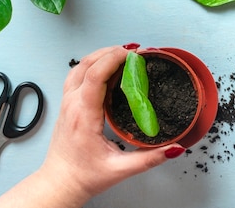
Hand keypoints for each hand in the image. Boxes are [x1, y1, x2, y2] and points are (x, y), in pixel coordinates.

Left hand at [38, 45, 185, 204]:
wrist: (59, 183)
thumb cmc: (83, 176)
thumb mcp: (120, 170)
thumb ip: (149, 159)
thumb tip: (174, 147)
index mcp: (84, 116)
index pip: (95, 76)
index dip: (114, 59)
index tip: (134, 54)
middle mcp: (72, 105)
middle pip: (87, 64)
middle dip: (112, 52)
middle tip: (136, 52)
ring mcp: (67, 103)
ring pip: (79, 66)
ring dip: (100, 55)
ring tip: (123, 54)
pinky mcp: (68, 105)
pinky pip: (77, 75)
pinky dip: (92, 64)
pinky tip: (106, 67)